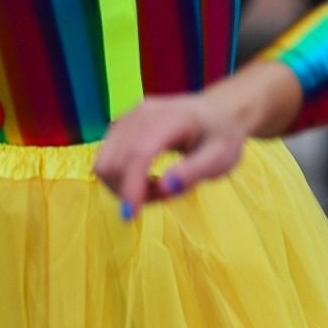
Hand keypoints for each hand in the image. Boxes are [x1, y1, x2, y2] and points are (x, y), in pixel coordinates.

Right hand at [94, 92, 247, 216]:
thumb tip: (164, 189)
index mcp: (171, 119)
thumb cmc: (222, 137)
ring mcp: (129, 116)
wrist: (218, 111)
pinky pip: (107, 157)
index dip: (131, 186)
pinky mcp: (121, 123)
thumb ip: (193, 173)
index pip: (139, 153)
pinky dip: (120, 175)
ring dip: (122, 185)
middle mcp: (142, 113)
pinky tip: (144, 177)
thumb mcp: (220, 159)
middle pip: (114, 160)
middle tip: (162, 195)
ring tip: (155, 186)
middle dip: (128, 189)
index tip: (130, 216)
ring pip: (105, 161)